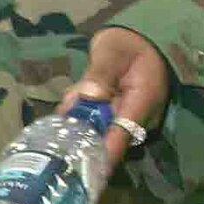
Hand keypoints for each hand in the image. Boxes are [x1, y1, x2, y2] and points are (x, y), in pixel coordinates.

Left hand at [59, 27, 171, 170]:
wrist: (139, 40)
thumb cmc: (127, 45)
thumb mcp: (112, 51)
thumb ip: (101, 72)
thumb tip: (91, 94)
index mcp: (141, 102)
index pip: (122, 135)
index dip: (102, 152)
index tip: (82, 164)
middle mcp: (136, 117)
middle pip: (105, 136)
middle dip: (81, 132)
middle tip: (61, 123)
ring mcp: (126, 118)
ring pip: (97, 129)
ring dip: (77, 121)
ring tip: (68, 105)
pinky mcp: (116, 116)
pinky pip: (95, 122)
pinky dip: (80, 115)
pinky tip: (70, 105)